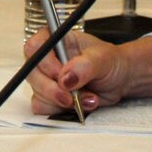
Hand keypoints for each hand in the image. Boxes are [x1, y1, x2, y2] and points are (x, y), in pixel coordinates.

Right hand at [24, 32, 151, 113]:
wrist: (120, 80)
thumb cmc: (111, 62)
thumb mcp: (103, 58)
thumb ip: (84, 66)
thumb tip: (65, 78)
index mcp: (57, 40)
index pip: (35, 47)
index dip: (43, 62)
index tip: (60, 73)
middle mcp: (48, 59)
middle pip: (32, 73)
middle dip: (52, 89)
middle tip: (70, 96)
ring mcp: (47, 79)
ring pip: (37, 93)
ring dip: (62, 101)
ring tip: (88, 97)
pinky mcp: (51, 97)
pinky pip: (43, 107)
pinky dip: (62, 110)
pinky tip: (81, 104)